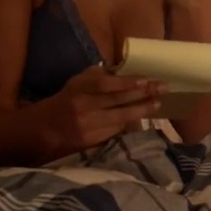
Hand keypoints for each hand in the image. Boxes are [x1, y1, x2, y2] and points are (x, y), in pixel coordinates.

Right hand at [47, 66, 166, 152]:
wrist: (46, 129)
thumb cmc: (67, 99)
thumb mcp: (78, 82)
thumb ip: (98, 75)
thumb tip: (124, 69)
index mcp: (80, 89)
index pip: (106, 85)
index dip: (127, 83)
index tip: (146, 80)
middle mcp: (84, 107)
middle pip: (118, 101)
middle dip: (143, 94)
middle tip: (163, 88)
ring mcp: (88, 126)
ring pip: (120, 118)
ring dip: (142, 110)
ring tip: (157, 103)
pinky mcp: (92, 141)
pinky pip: (116, 130)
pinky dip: (130, 123)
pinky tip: (143, 117)